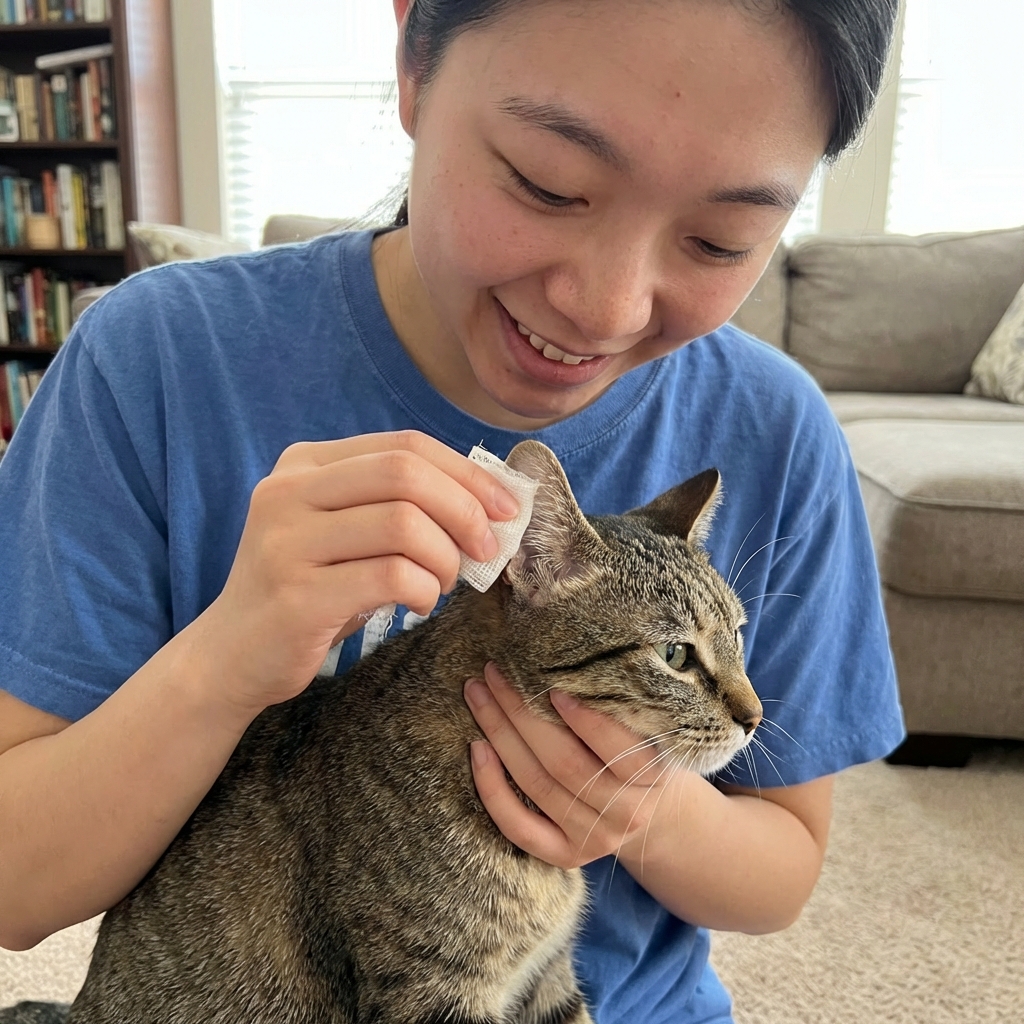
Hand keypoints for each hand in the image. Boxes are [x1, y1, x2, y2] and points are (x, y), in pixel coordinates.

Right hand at [203, 431, 519, 712]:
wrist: (231, 656)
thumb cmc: (307, 589)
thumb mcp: (342, 531)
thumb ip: (396, 504)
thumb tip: (489, 502)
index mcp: (303, 464)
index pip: (404, 445)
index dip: (467, 473)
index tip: (505, 508)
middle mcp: (287, 491)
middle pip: (406, 474)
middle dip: (465, 511)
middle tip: (486, 550)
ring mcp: (287, 542)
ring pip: (404, 524)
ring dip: (446, 558)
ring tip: (442, 583)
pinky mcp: (297, 595)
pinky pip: (392, 577)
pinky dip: (425, 591)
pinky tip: (419, 604)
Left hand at [464, 663, 684, 869]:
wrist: (653, 814)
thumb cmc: (641, 754)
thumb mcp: (647, 730)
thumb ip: (619, 708)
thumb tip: (564, 665)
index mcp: (652, 776)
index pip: (617, 749)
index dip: (584, 720)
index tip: (553, 688)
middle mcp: (626, 813)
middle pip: (564, 762)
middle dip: (522, 713)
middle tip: (495, 673)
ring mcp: (594, 838)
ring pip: (536, 785)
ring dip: (500, 735)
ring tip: (478, 696)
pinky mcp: (565, 855)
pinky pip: (519, 827)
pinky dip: (492, 788)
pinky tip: (476, 749)